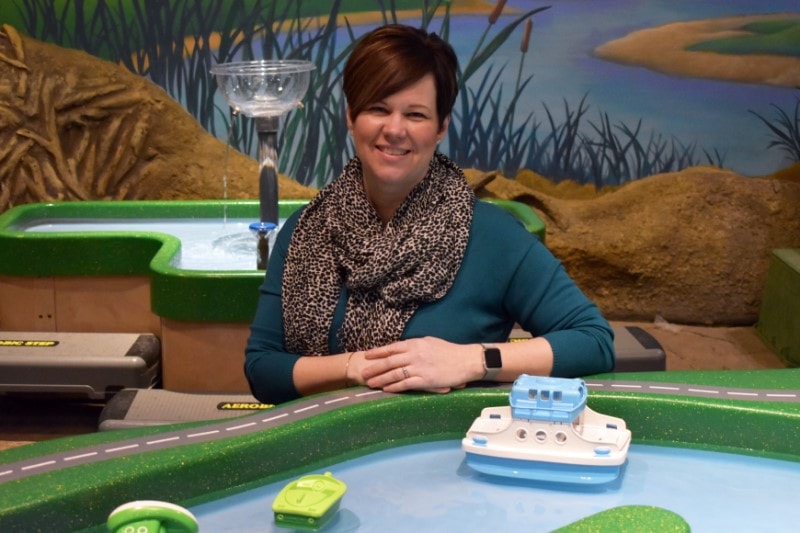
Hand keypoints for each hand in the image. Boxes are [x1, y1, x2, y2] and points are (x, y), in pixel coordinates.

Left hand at [360, 337, 481, 392]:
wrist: (466, 360)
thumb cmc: (450, 351)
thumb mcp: (430, 342)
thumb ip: (415, 346)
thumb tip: (403, 349)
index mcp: (415, 344)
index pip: (392, 348)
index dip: (378, 352)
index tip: (367, 356)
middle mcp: (414, 354)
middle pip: (389, 362)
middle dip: (374, 368)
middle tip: (363, 373)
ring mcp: (419, 367)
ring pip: (394, 373)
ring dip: (381, 379)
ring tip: (370, 383)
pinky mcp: (425, 380)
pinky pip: (405, 384)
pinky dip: (394, 387)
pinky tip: (386, 389)